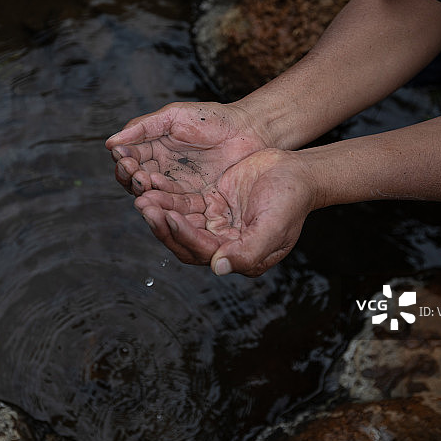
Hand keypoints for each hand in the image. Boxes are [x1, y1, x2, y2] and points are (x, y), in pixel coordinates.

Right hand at [105, 102, 270, 195]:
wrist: (249, 132)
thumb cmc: (212, 118)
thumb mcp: (174, 116)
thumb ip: (143, 127)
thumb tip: (111, 143)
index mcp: (151, 148)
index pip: (128, 159)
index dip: (123, 161)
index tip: (124, 158)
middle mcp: (160, 170)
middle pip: (135, 181)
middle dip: (131, 178)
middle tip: (136, 175)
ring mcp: (176, 187)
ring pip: (153, 195)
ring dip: (145, 194)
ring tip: (145, 188)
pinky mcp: (194, 202)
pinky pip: (175, 207)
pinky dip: (165, 206)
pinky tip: (161, 202)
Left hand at [133, 149, 317, 276]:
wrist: (298, 173)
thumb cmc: (291, 201)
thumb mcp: (274, 227)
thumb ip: (249, 252)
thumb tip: (219, 268)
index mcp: (239, 256)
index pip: (202, 251)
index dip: (183, 235)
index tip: (168, 217)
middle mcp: (223, 244)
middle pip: (184, 240)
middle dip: (163, 225)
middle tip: (145, 206)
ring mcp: (215, 222)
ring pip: (180, 220)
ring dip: (161, 210)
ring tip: (143, 195)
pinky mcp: (211, 202)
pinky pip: (184, 202)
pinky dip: (168, 195)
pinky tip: (154, 184)